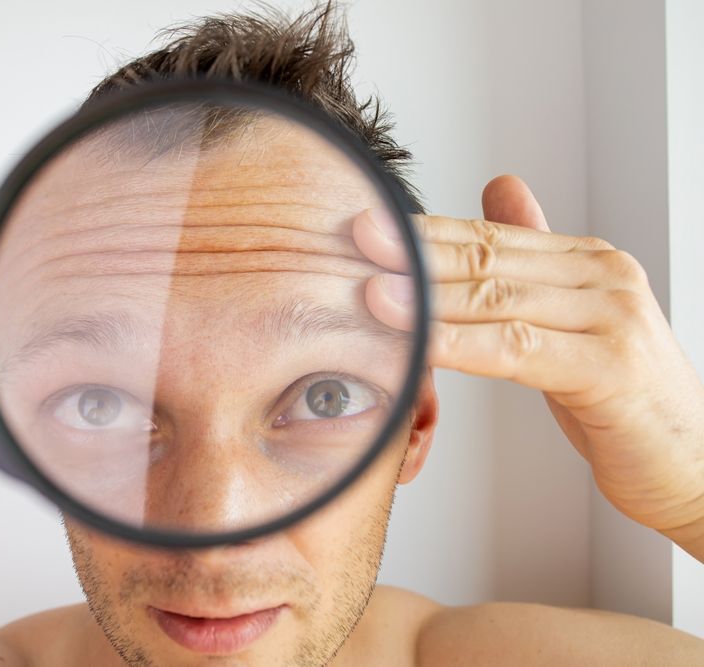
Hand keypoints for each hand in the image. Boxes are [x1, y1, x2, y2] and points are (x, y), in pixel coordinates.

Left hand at [354, 175, 703, 560]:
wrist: (695, 467)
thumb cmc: (623, 401)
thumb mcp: (571, 324)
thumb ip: (534, 261)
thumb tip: (500, 190)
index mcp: (589, 264)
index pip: (489, 237)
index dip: (425, 232)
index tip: (369, 225)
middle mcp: (603, 278)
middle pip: (488, 258)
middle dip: (415, 251)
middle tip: (356, 239)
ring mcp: (611, 319)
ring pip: (498, 298)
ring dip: (428, 295)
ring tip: (373, 291)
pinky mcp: (609, 368)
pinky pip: (517, 349)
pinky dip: (461, 343)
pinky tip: (419, 341)